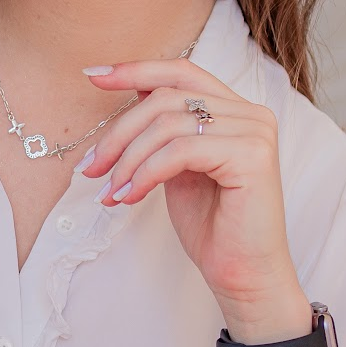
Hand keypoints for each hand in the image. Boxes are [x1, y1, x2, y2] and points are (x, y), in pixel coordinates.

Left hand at [80, 59, 311, 344]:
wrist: (243, 276)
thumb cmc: (211, 226)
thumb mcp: (177, 167)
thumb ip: (163, 131)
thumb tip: (125, 96)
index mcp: (234, 109)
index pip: (180, 72)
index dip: (135, 70)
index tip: (93, 76)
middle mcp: (250, 113)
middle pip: (166, 98)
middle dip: (119, 131)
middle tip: (90, 167)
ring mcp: (255, 131)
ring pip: (168, 124)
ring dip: (128, 158)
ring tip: (110, 190)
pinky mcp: (252, 156)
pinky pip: (180, 150)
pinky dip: (146, 172)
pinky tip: (129, 196)